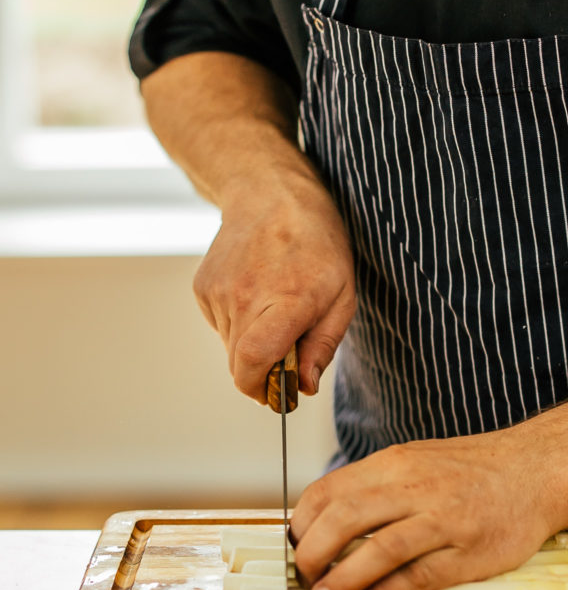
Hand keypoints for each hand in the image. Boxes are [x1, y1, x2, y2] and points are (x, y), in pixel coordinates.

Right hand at [193, 161, 355, 402]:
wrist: (270, 194)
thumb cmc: (316, 243)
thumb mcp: (342, 296)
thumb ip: (322, 346)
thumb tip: (304, 387)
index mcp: (285, 301)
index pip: (255, 362)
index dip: (262, 389)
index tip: (277, 396)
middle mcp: (244, 298)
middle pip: (240, 364)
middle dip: (263, 373)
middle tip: (288, 354)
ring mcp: (218, 293)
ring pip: (231, 347)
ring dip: (253, 344)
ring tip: (275, 307)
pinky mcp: (203, 288)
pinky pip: (221, 327)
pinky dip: (239, 324)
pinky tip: (256, 293)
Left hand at [290, 422, 563, 589]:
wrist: (539, 469)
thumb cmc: (475, 471)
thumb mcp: (418, 460)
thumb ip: (376, 487)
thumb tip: (326, 522)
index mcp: (395, 464)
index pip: (328, 491)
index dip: (301, 524)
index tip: (295, 547)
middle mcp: (415, 488)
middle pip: (344, 520)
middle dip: (312, 555)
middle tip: (305, 578)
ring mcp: (444, 521)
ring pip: (378, 551)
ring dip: (343, 581)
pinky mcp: (468, 554)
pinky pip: (417, 578)